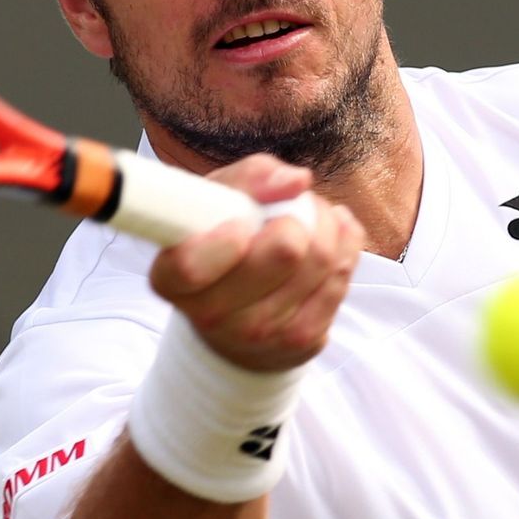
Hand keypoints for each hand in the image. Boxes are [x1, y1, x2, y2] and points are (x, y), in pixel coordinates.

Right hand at [148, 154, 365, 372]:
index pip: (191, 267)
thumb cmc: (222, 243)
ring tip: (310, 219)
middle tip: (291, 207)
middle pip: (284, 252)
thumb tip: (297, 182)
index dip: (224, 240)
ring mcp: (261, 335)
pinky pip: (342, 275)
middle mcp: (213, 316)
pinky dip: (344, 246)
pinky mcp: (303, 341)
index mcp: (174, 282)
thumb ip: (249, 178)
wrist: (236, 317)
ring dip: (325, 224)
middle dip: (298, 212)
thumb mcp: (217, 201)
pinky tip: (330, 241)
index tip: (239, 224)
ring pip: (322, 259)